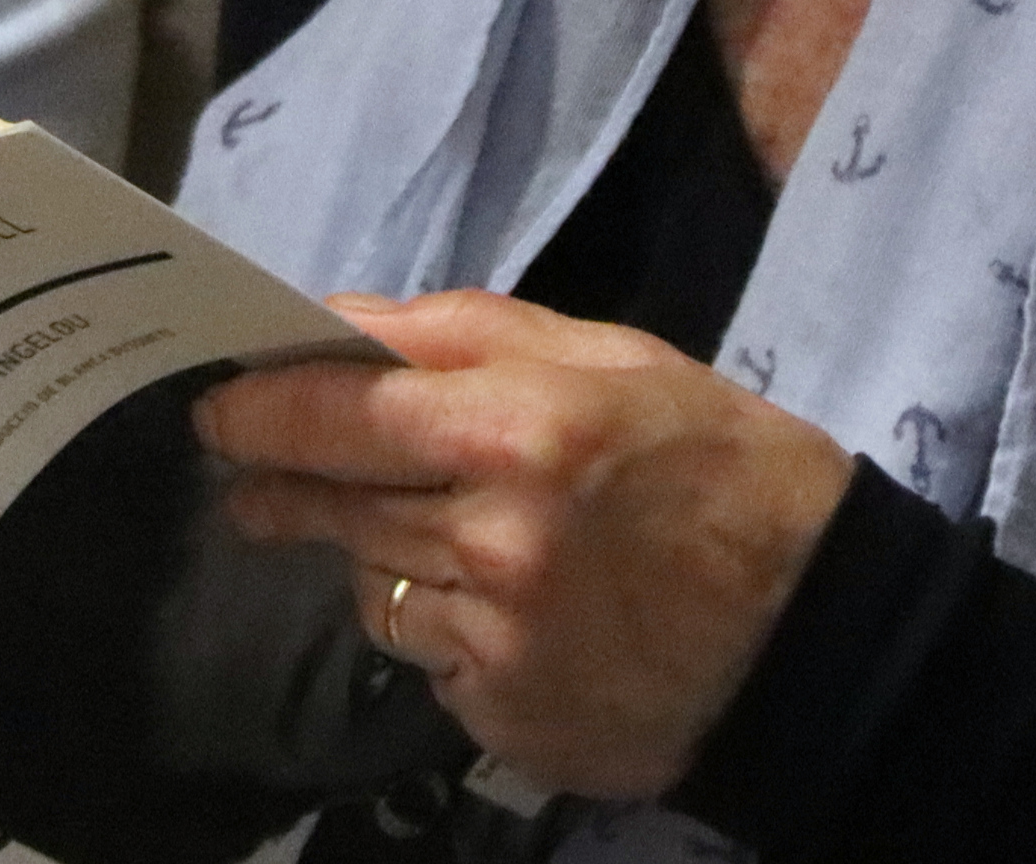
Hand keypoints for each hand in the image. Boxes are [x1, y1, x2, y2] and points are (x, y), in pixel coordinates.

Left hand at [193, 291, 854, 801]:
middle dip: (286, 483)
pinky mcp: (500, 717)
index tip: (218, 404)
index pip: (336, 411)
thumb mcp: (610, 356)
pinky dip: (440, 629)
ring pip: (370, 586)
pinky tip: (503, 610)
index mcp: (523, 427)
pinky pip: (423, 657)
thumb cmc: (716, 464)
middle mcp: (494, 538)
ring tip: (437, 535)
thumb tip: (333, 320)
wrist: (817, 632)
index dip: (258, 408)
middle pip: (336, 503)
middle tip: (254, 474)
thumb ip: (462, 333)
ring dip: (377, 556)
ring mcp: (494, 639)